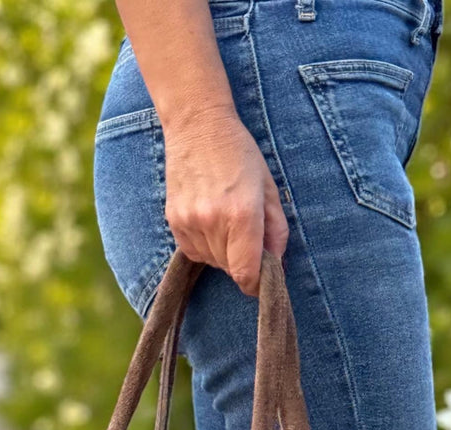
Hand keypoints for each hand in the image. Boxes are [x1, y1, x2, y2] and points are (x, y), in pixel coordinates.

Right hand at [162, 106, 289, 295]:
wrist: (197, 125)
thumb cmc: (240, 154)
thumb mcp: (269, 189)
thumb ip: (277, 232)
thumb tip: (276, 265)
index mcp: (242, 215)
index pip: (246, 275)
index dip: (256, 284)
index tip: (261, 279)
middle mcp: (213, 222)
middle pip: (230, 270)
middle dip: (242, 261)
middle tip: (245, 233)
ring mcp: (189, 223)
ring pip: (212, 262)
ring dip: (223, 252)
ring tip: (226, 220)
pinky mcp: (173, 222)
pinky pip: (194, 252)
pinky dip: (205, 245)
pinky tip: (209, 219)